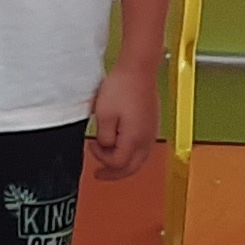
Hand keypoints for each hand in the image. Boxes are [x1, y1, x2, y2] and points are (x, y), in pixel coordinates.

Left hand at [88, 61, 157, 179]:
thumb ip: (104, 137)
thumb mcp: (103, 115)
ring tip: (110, 162)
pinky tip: (123, 147)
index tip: (91, 147)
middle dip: (114, 173)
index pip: (117, 163)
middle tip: (101, 175)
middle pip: (132, 167)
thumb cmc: (122, 87)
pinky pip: (143, 148)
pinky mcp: (152, 124)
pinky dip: (131, 153)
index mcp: (134, 139)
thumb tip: (106, 146)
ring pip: (139, 159)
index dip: (101, 159)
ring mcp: (151, 132)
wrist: (138, 68)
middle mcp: (146, 139)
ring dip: (123, 164)